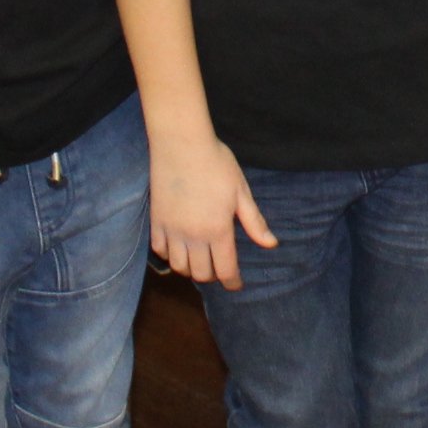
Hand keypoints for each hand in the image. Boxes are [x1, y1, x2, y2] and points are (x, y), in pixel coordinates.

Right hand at [153, 134, 274, 289]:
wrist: (181, 143)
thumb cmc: (216, 163)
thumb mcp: (241, 191)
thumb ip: (254, 222)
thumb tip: (271, 244)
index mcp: (218, 229)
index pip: (225, 269)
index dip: (233, 282)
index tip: (237, 284)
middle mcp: (194, 235)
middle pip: (202, 273)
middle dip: (213, 276)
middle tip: (220, 268)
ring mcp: (172, 230)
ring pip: (179, 267)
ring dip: (191, 269)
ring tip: (199, 261)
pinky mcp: (156, 221)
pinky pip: (160, 251)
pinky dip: (170, 256)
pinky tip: (179, 248)